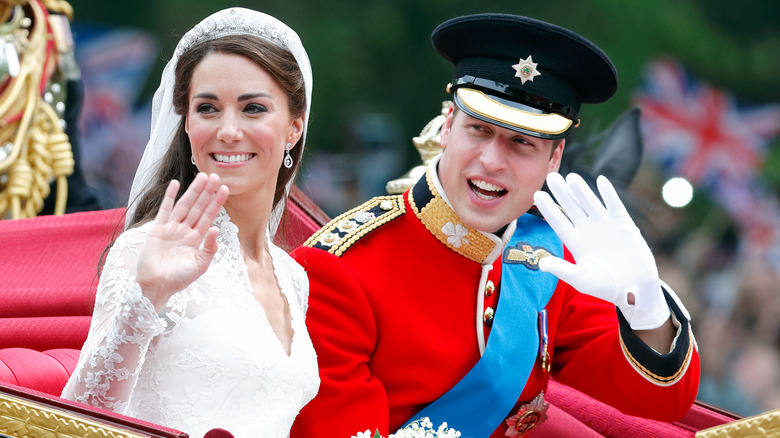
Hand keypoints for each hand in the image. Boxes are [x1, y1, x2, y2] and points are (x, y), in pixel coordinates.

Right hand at [136, 173, 228, 310]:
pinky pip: (165, 210)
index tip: (225, 189)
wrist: (156, 286)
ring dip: (193, 191)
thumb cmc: (179, 279)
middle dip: (207, 192)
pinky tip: (176, 184)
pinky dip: (170, 197)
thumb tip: (216, 228)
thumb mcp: (200, 265)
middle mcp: (185, 231)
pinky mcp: (158, 229)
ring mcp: (171, 229)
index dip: (216, 203)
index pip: (208, 216)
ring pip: (185, 205)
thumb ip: (210, 247)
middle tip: (216, 176)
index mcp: (196, 239)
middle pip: (198, 207)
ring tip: (202, 177)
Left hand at [533, 172, 669, 329]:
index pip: (558, 221)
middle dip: (561, 192)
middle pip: (571, 207)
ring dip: (581, 190)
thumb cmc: (606, 287)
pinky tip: (601, 180)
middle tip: (550, 176)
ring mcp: (605, 225)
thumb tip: (541, 264)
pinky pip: (614, 205)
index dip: (548, 208)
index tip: (537, 194)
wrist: (634, 289)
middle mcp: (587, 230)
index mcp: (575, 242)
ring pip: (590, 203)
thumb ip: (562, 270)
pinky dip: (608, 194)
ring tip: (570, 176)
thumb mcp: (581, 279)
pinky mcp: (623, 224)